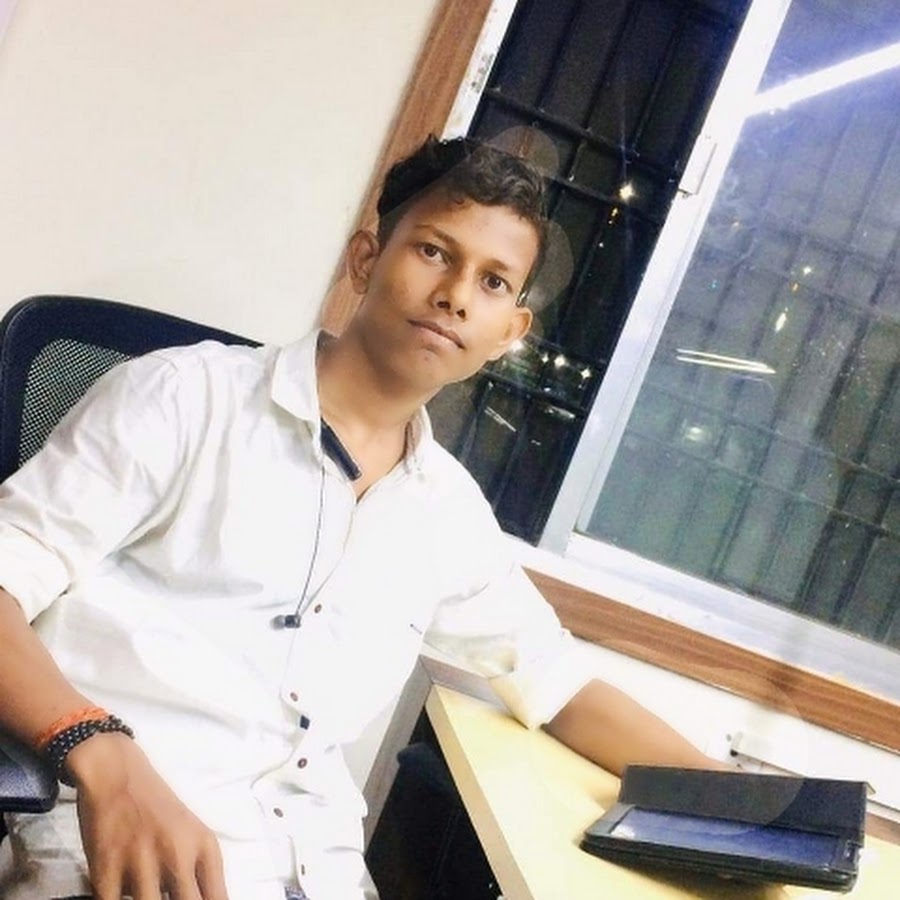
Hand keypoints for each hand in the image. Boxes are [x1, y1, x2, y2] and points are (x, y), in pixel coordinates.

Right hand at [66, 732, 228, 899]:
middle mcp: (178, 854)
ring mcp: (142, 861)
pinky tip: (118, 894)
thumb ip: (200, 872)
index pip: (217, 898)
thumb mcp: (192, 833)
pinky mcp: (106, 866)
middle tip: (166, 898)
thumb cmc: (157, 807)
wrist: (117, 774)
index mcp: (203, 846)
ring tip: (144, 894)